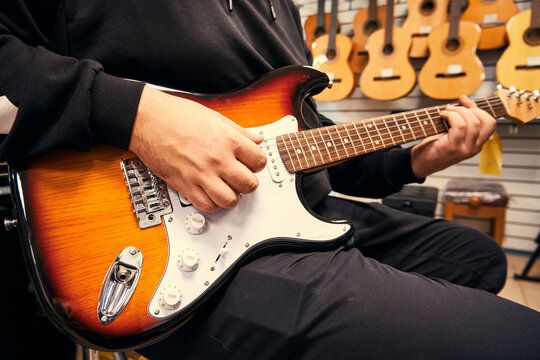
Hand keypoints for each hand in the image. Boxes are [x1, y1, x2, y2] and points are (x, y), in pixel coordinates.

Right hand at [129, 86, 266, 212]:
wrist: (148, 120)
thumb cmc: (177, 115)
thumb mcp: (215, 117)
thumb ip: (239, 131)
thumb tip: (257, 139)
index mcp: (228, 140)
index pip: (260, 161)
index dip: (257, 163)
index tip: (251, 163)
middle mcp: (218, 159)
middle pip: (249, 184)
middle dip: (248, 183)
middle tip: (240, 177)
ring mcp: (201, 174)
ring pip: (230, 200)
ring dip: (232, 196)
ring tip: (227, 188)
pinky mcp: (185, 185)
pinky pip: (207, 206)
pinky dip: (212, 204)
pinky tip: (211, 195)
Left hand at [410, 95, 495, 177]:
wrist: (418, 164)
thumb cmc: (433, 146)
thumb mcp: (452, 134)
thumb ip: (463, 122)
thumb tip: (465, 100)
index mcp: (476, 144)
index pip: (490, 123)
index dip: (479, 109)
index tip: (465, 101)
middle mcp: (474, 149)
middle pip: (485, 121)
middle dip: (469, 108)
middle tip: (452, 107)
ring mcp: (464, 150)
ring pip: (472, 122)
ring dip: (458, 111)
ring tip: (445, 112)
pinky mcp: (453, 148)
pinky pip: (459, 126)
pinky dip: (451, 116)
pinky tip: (442, 116)